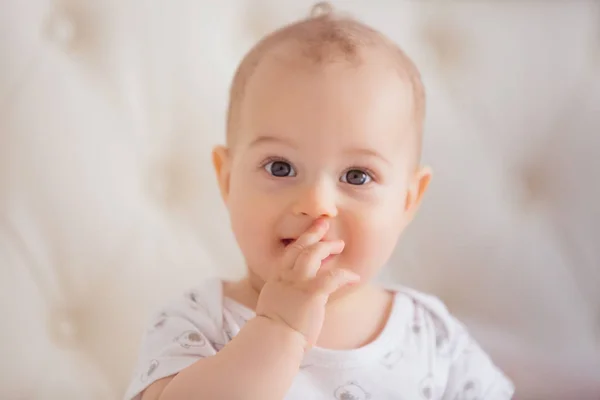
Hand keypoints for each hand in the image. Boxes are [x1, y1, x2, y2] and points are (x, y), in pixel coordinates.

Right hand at [255, 218, 359, 348]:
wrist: (273, 344)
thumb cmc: (276, 334)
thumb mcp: (276, 310)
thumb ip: (286, 299)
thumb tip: (299, 300)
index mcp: (276, 282)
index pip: (288, 254)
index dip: (301, 241)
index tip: (312, 234)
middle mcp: (285, 279)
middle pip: (299, 247)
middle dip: (313, 233)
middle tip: (324, 223)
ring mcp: (297, 284)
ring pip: (313, 254)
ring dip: (327, 246)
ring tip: (340, 244)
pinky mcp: (311, 294)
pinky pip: (333, 277)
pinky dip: (345, 275)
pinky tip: (355, 277)